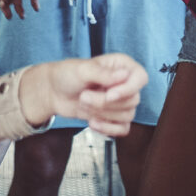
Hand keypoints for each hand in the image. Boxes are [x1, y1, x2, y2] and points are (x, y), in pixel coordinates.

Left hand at [28, 54, 148, 136]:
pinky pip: (123, 129)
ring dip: (102, 114)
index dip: (128, 89)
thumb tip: (124, 75)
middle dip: (105, 103)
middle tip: (83, 96)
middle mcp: (126, 83)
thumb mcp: (82, 70)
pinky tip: (92, 123)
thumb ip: (103, 73)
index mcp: (123, 66)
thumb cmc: (68, 74)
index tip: (109, 95)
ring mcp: (121, 101)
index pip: (141, 78)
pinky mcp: (115, 117)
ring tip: (83, 104)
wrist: (54, 92)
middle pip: (132, 100)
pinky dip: (108, 129)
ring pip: (128, 116)